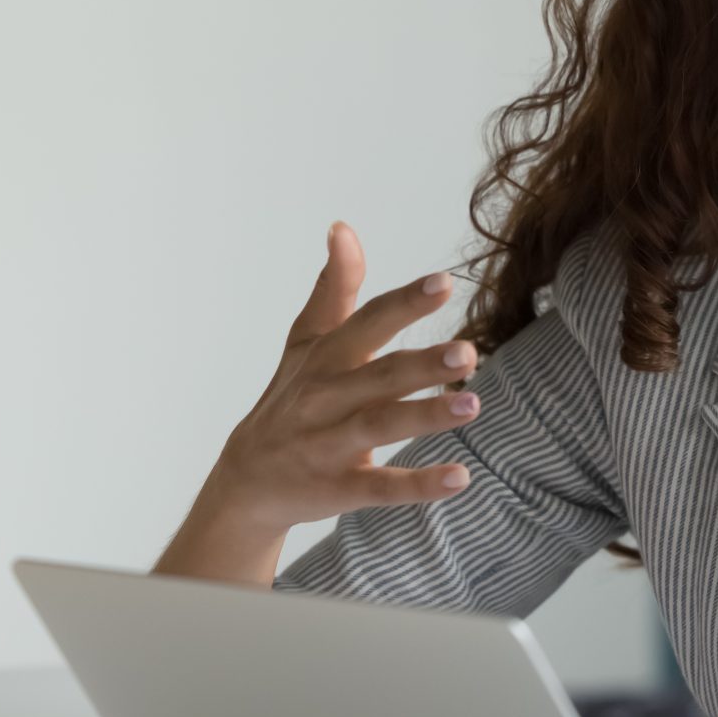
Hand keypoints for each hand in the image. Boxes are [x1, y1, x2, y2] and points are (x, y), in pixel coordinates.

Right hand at [196, 223, 481, 535]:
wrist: (244, 483)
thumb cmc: (290, 399)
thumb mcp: (306, 343)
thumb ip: (334, 289)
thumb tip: (343, 228)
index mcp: (326, 358)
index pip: (367, 323)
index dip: (404, 303)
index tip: (444, 282)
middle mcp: (326, 398)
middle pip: (378, 375)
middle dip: (422, 363)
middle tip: (469, 352)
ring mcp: (330, 445)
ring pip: (379, 426)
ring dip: (425, 416)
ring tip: (473, 404)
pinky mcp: (337, 489)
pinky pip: (379, 487)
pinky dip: (418, 485)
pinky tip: (460, 477)